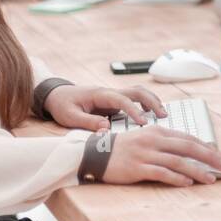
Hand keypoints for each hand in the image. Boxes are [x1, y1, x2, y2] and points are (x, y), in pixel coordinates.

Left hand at [45, 84, 165, 131]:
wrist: (56, 95)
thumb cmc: (62, 105)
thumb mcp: (70, 116)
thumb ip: (87, 122)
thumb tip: (106, 128)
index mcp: (100, 94)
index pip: (123, 100)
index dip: (135, 111)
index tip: (144, 123)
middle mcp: (110, 93)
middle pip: (137, 91)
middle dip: (152, 101)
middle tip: (163, 115)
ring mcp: (113, 96)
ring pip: (138, 93)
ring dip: (152, 101)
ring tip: (162, 115)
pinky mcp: (114, 102)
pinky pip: (133, 100)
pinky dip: (145, 104)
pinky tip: (150, 115)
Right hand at [102, 126, 220, 186]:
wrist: (96, 153)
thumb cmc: (123, 148)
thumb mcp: (146, 139)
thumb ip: (165, 143)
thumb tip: (188, 152)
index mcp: (158, 131)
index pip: (188, 138)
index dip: (207, 147)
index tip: (220, 156)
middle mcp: (154, 140)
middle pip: (188, 148)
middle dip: (210, 157)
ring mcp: (146, 154)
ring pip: (178, 162)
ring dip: (197, 171)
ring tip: (211, 179)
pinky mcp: (138, 168)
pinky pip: (162, 173)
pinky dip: (177, 178)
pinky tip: (187, 183)